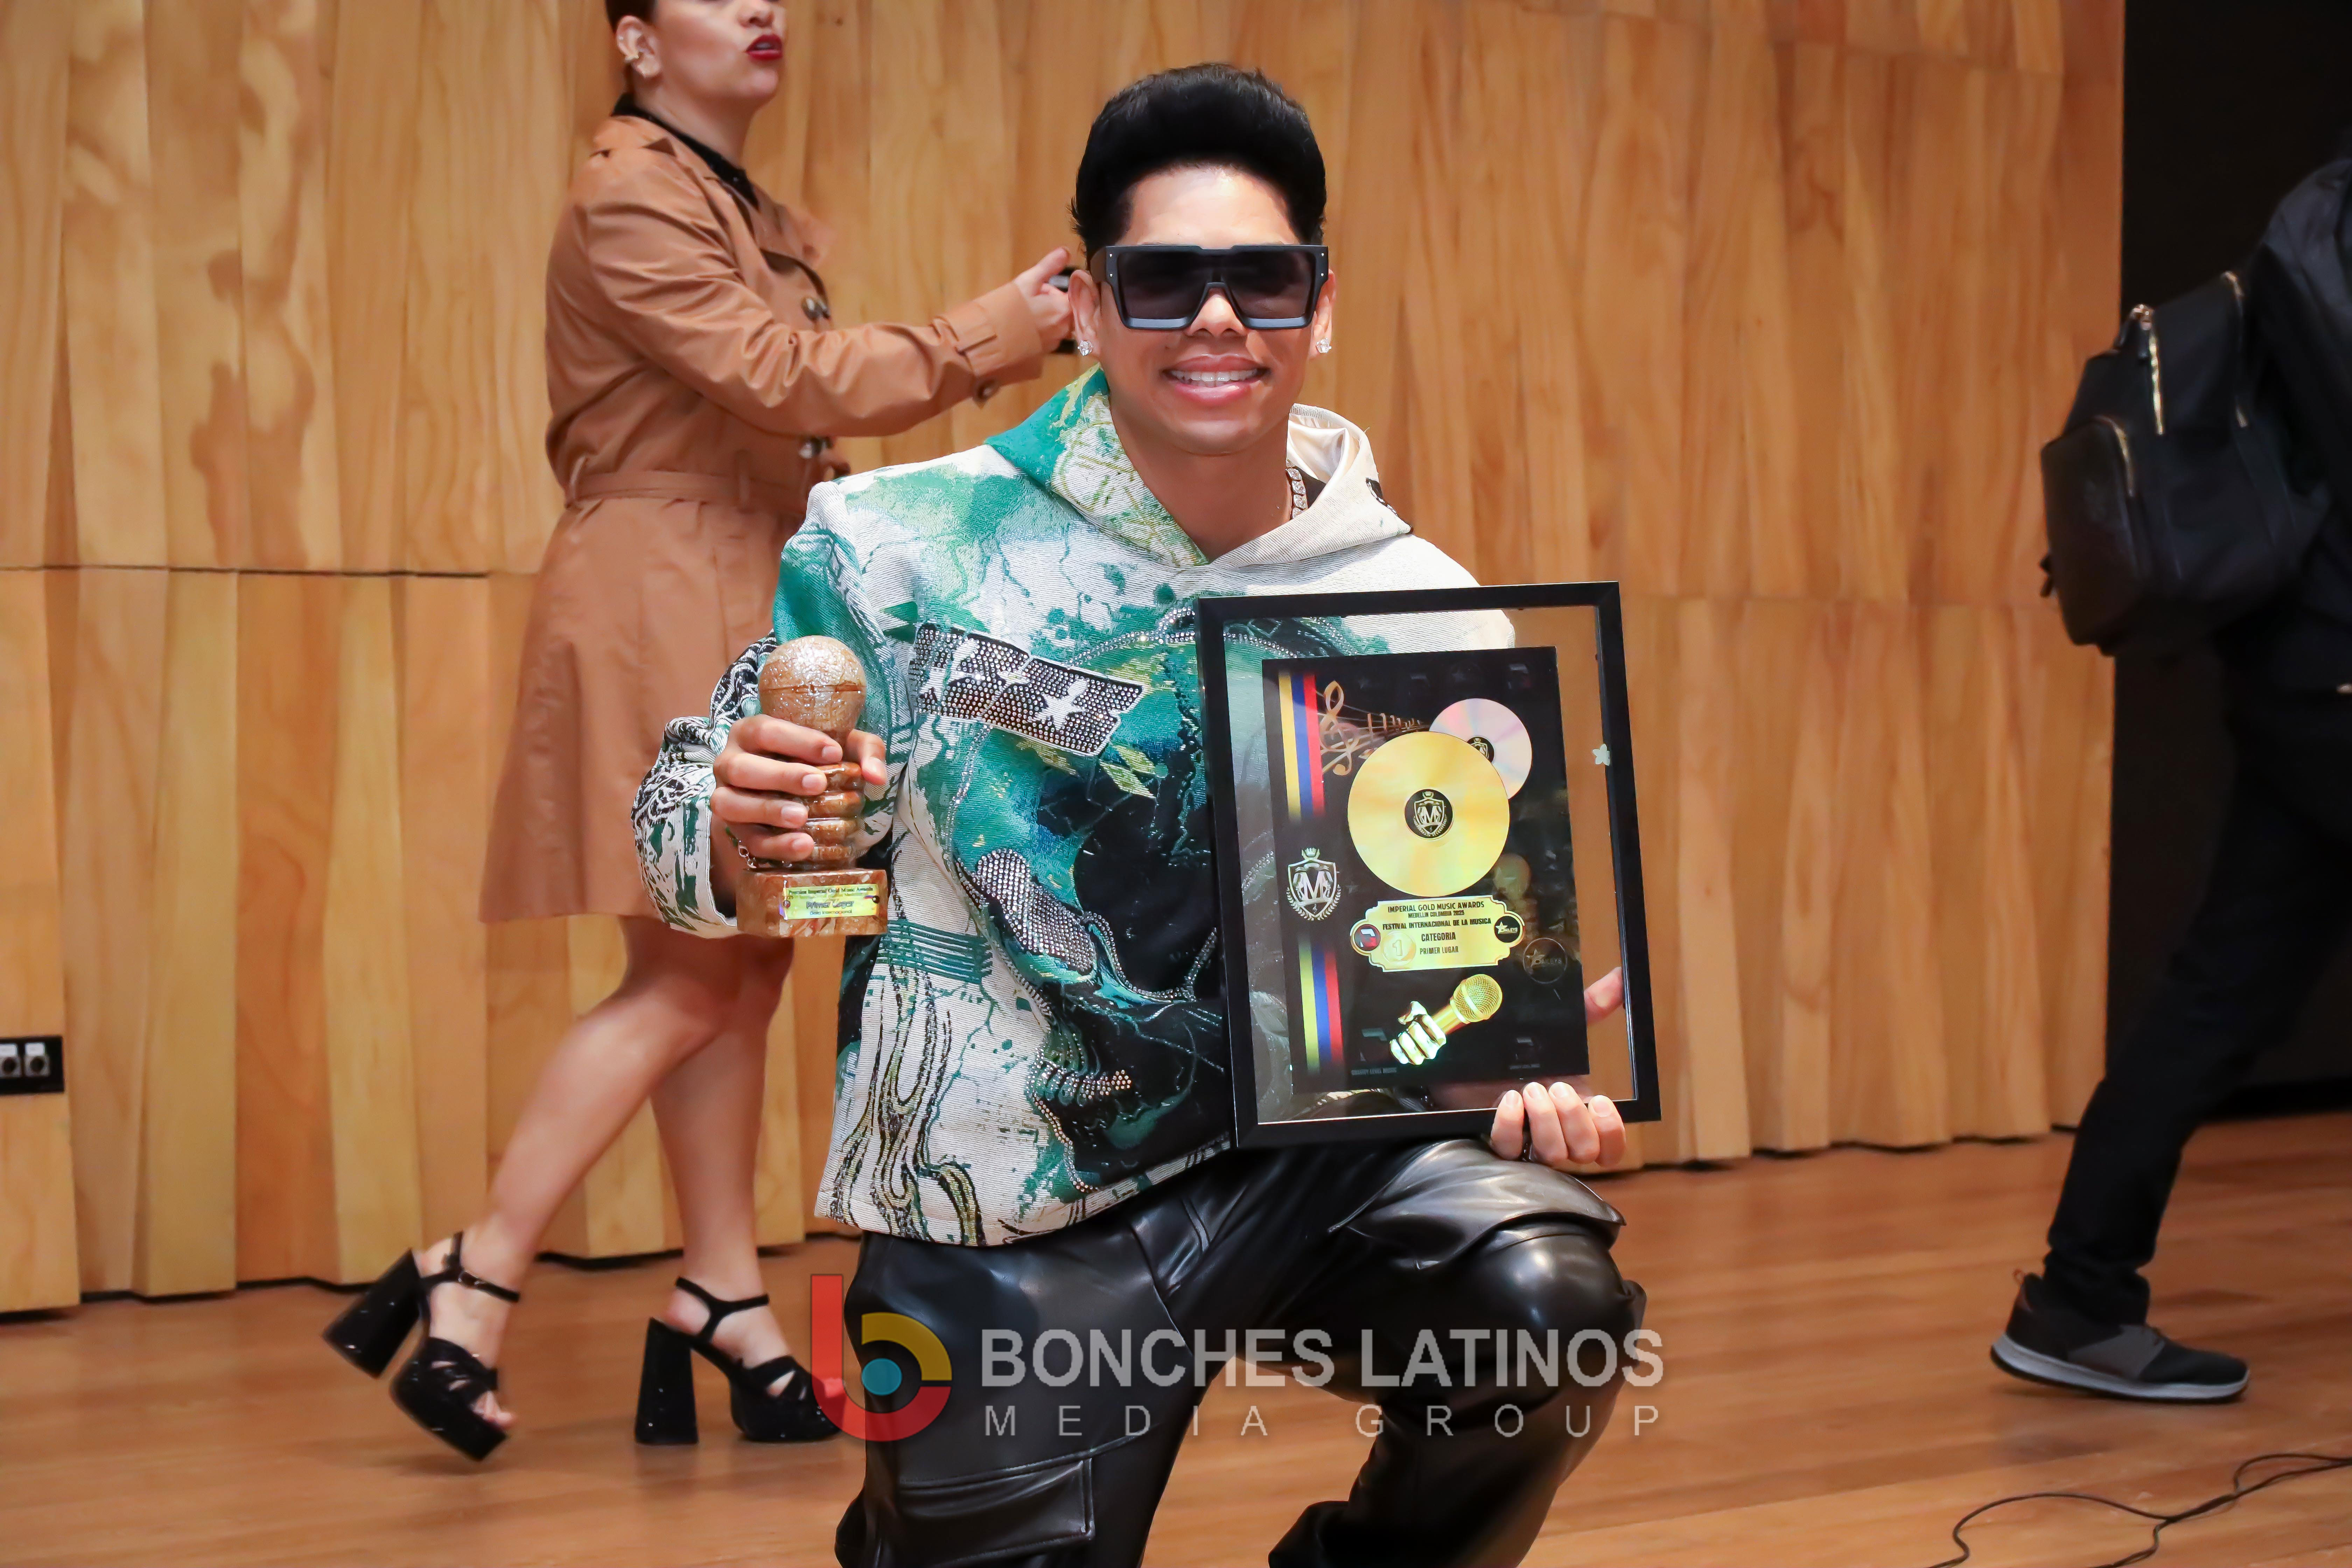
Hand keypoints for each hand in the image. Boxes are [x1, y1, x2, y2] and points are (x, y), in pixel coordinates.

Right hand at [711, 715, 886, 863]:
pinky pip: (748, 840)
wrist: (797, 794)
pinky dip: (774, 845)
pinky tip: (803, 845)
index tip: (833, 752)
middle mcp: (730, 763)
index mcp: (751, 733)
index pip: (764, 730)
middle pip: (742, 768)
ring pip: (731, 804)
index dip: (797, 740)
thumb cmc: (817, 761)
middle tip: (817, 784)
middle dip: (780, 776)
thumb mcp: (844, 746)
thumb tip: (876, 776)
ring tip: (801, 817)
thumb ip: (865, 750)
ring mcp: (726, 797)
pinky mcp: (735, 831)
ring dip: (766, 811)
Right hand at [1014, 246, 1073, 346]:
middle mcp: (1065, 327)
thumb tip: (1066, 251)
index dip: (1053, 290)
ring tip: (1025, 316)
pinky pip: (1048, 337)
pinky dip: (1040, 331)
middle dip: (1050, 304)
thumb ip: (1049, 266)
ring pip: (1056, 324)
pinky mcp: (1044, 352)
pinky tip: (1023, 329)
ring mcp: (1055, 342)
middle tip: (1028, 301)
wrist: (992, 338)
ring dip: (1046, 317)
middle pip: (1064, 310)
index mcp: (1065, 308)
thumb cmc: (1010, 307)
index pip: (1070, 294)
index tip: (1039, 290)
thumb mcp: (1028, 280)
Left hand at [1391, 1002, 1446, 1065]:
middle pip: (1429, 1049)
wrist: (1396, 1024)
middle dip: (1417, 1033)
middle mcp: (1431, 1051)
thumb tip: (1408, 1017)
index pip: (1440, 1038)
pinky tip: (1394, 1039)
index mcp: (1438, 1039)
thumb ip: (1415, 1008)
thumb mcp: (1416, 1009)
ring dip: (1406, 1041)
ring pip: (1415, 1057)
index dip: (1430, 1026)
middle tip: (1411, 1025)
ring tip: (1402, 1033)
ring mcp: (1418, 1057)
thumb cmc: (1412, 1018)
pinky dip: (1395, 1047)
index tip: (1423, 1017)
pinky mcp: (1405, 1059)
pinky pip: (1401, 1058)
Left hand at [1485, 967, 1628, 1170]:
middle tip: (1556, 1087)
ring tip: (1531, 1089)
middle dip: (1573, 1118)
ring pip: (1551, 1155)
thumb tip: (1620, 978)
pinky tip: (1509, 1100)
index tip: (1599, 1101)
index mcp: (1578, 1113)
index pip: (1609, 1148)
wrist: (1471, 1053)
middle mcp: (1557, 1134)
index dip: (1611, 1133)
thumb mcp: (1559, 1027)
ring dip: (1545, 1121)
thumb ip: (1591, 1007)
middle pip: (1583, 1151)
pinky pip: (1510, 1148)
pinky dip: (1511, 1126)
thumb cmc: (1521, 1048)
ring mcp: (1528, 1140)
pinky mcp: (1497, 1139)